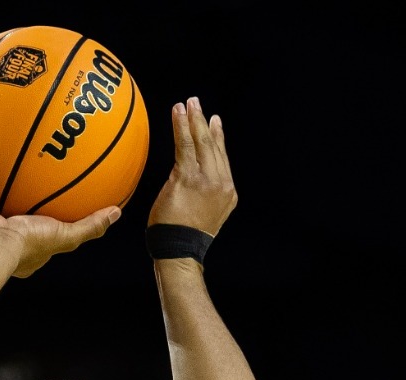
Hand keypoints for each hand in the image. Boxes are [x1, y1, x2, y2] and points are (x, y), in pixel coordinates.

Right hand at [0, 192, 119, 278]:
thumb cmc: (27, 245)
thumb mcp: (67, 236)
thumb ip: (91, 226)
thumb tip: (116, 213)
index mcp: (24, 249)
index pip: (35, 233)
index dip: (40, 221)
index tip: (46, 204)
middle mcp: (0, 241)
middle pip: (6, 220)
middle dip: (9, 206)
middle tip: (16, 185)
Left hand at [147, 97, 236, 234]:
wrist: (179, 250)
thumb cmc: (182, 236)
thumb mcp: (200, 213)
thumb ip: (201, 192)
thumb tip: (188, 178)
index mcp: (228, 193)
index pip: (222, 158)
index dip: (218, 138)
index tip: (215, 121)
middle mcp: (221, 183)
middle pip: (213, 146)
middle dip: (204, 122)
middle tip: (197, 103)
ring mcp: (206, 180)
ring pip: (200, 142)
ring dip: (193, 120)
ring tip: (187, 103)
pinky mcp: (188, 178)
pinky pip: (185, 146)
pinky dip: (181, 127)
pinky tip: (178, 113)